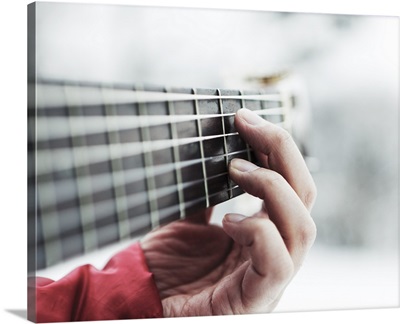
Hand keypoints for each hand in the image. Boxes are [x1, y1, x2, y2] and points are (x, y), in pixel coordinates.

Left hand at [140, 108, 316, 315]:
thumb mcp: (188, 217)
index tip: (245, 117)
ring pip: (302, 226)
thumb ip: (206, 192)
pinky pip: (277, 262)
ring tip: (236, 169)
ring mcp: (270, 275)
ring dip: (272, 188)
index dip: (275, 147)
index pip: (290, 183)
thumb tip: (208, 150)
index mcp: (263, 229)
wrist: (144, 301)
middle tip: (248, 125)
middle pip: (304, 196)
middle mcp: (275, 249)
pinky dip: (258, 232)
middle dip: (281, 152)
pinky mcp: (256, 298)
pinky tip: (229, 223)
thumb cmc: (167, 264)